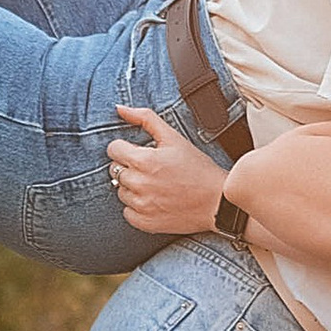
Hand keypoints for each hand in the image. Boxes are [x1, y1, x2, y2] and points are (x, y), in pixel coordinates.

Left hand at [107, 104, 224, 237]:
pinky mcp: (145, 223)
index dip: (126, 148)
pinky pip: (127, 212)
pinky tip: (155, 200)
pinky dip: (137, 207)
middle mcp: (139, 184)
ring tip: (156, 185)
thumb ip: (145, 118)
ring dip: (133, 187)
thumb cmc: (198, 167)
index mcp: (144, 160)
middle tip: (152, 169)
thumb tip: (119, 108)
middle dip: (130, 167)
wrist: (217, 201)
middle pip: (115, 170)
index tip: (140, 152)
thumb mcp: (173, 137)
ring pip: (120, 191)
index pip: (113, 149)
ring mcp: (141, 205)